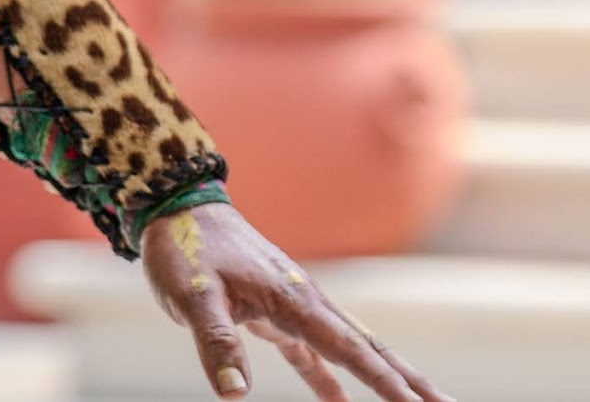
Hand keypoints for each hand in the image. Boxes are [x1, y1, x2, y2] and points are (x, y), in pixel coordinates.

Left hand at [142, 199, 447, 401]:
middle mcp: (308, 304)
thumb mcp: (193, 295)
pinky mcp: (277, 315)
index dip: (385, 384)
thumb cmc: (184, 250)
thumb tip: (234, 394)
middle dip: (412, 383)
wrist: (177, 206)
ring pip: (354, 351)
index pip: (351, 351)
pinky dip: (336, 380)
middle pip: (372, 351)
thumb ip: (217, 342)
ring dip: (388, 380)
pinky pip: (318, 354)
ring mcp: (297, 309)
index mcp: (295, 301)